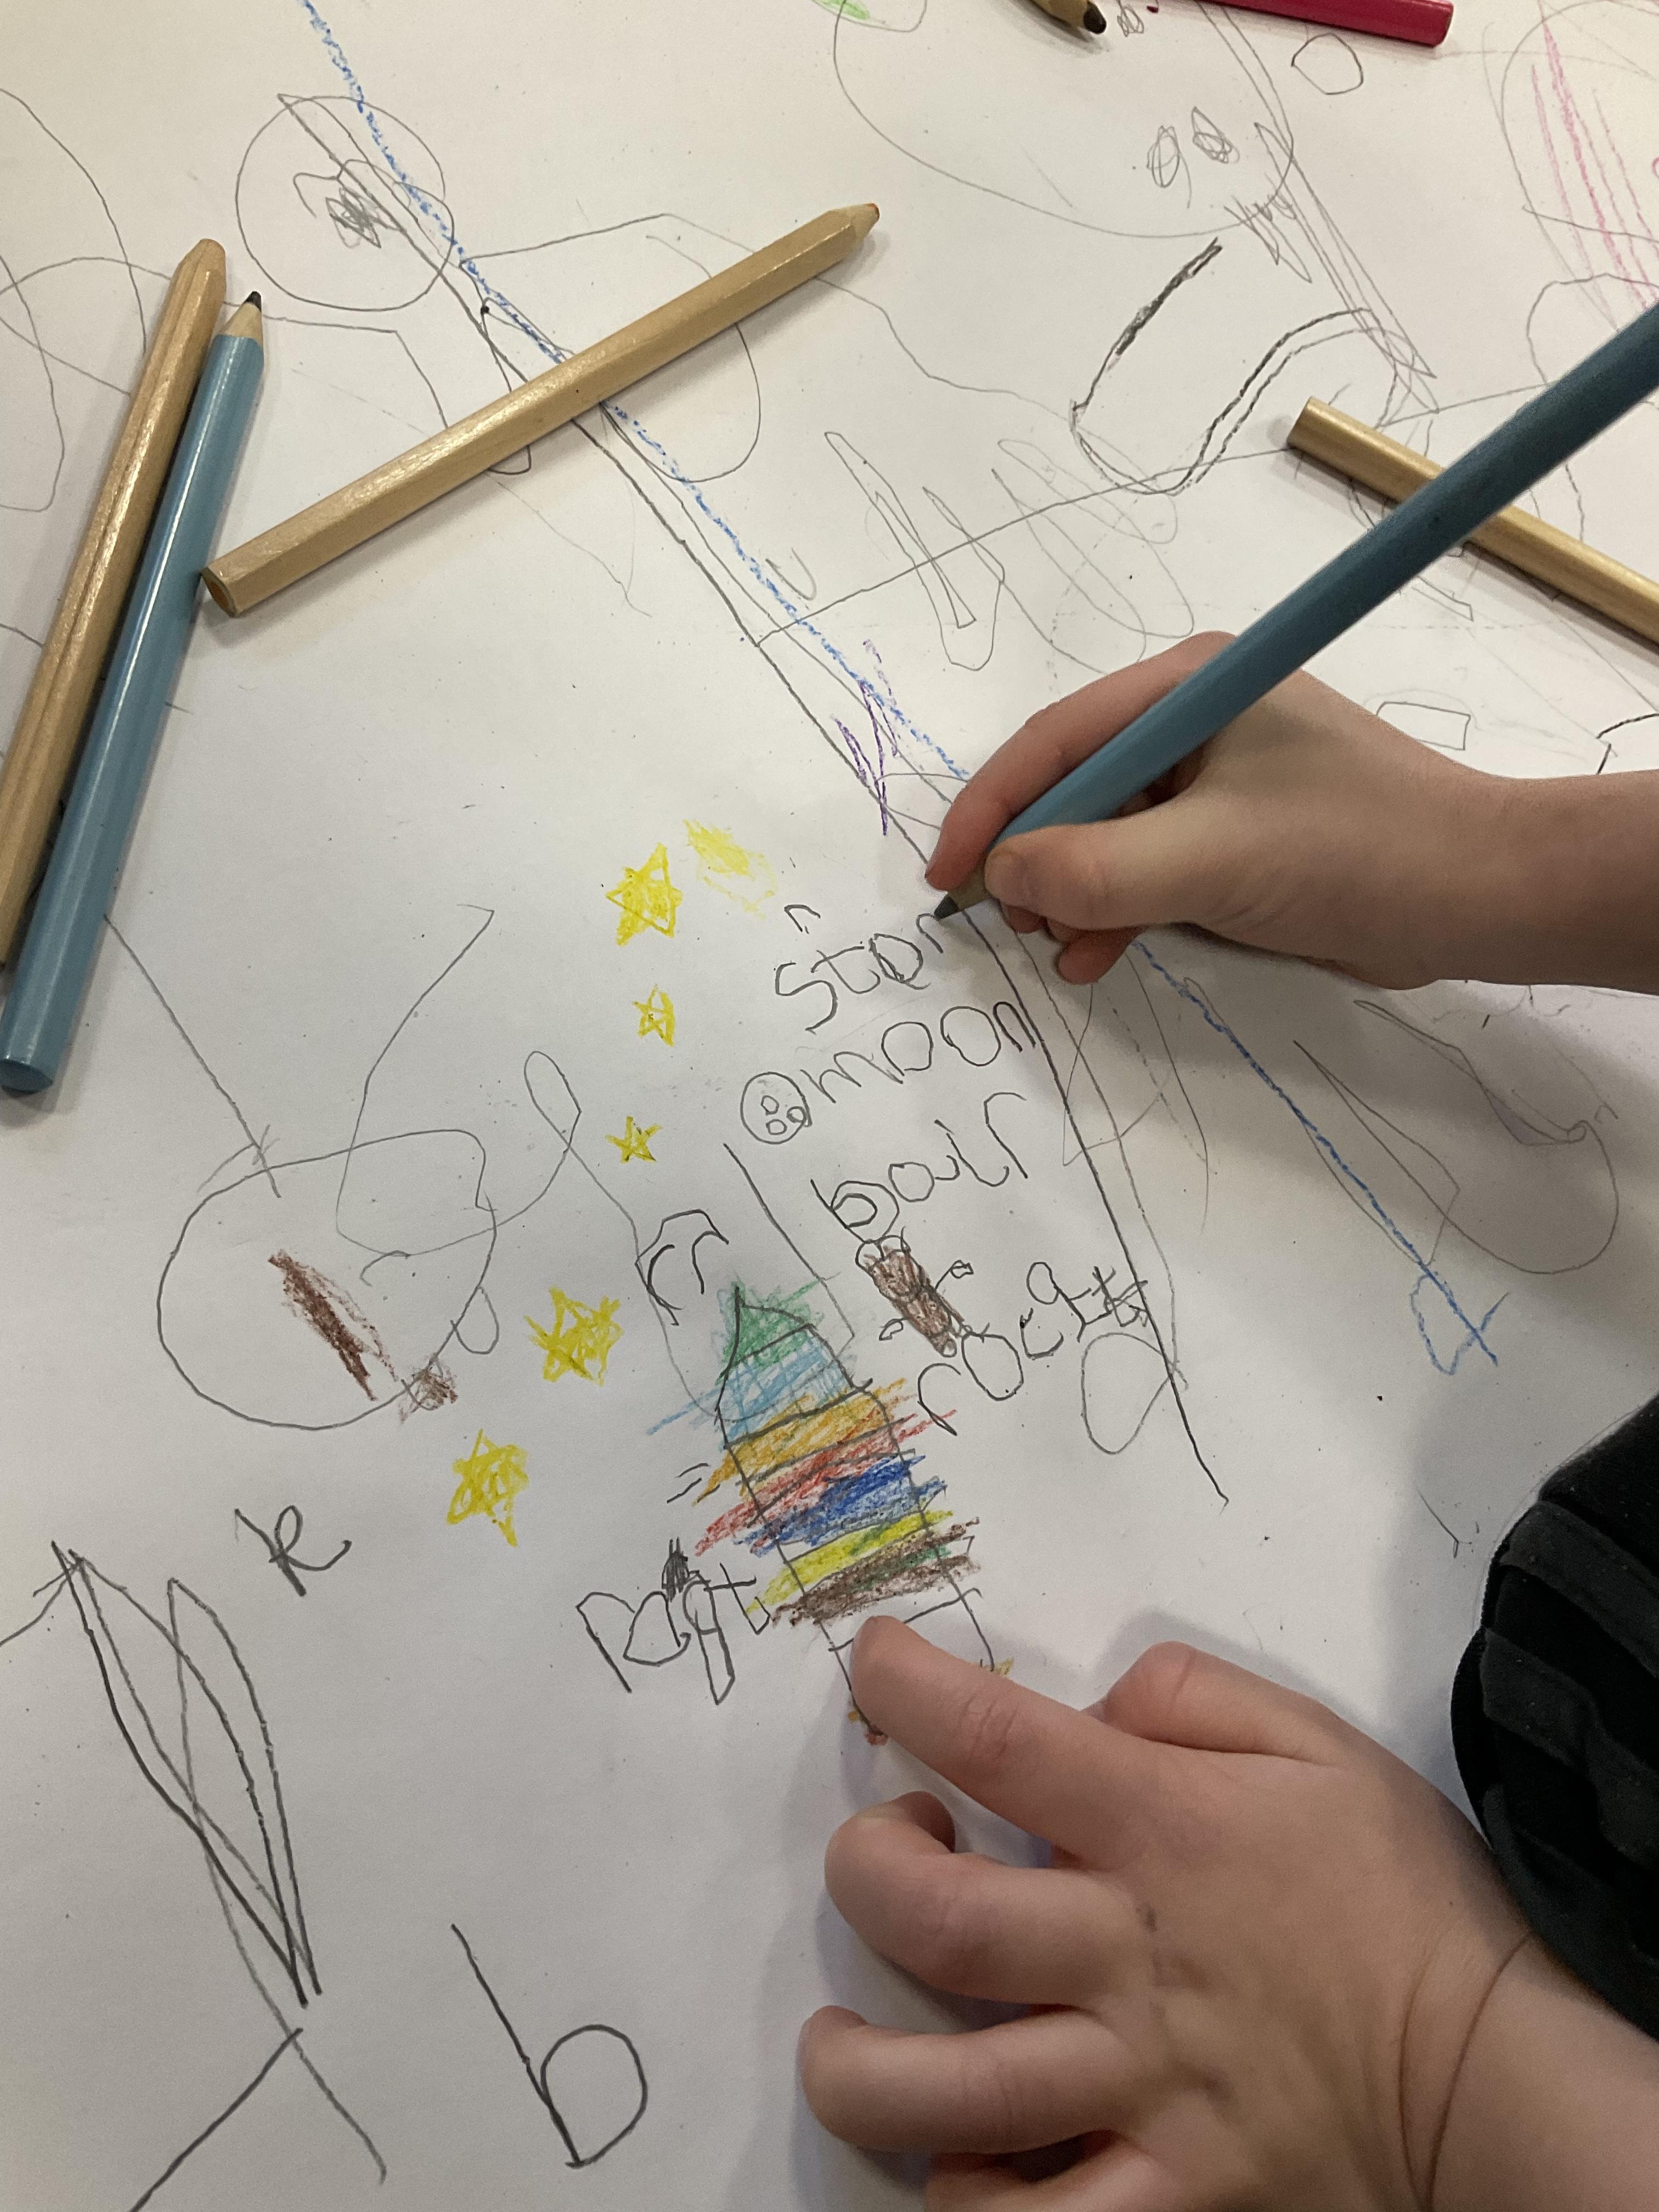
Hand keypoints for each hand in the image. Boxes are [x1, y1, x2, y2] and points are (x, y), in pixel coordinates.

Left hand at [800, 1618, 1534, 2209]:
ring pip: (945, 2097)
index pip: (998, 1740)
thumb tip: (1091, 1702)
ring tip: (843, 2032)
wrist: (1493, 2069)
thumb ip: (1190, 1695)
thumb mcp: (1318, 1744)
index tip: (871, 1662)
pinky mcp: (1168, 2197)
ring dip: (856, 2065)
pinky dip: (963, 2203)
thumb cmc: (1401, 1895)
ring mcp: (1137, 2091)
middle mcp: (1128, 1960)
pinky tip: (951, 2158)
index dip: (910, 1690)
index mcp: (1164, 1830)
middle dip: (865, 1870)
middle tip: (885, 1850)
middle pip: (936, 1920)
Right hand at [925, 637, 1516, 988]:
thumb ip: (1096, 869)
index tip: (947, 877)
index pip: (1057, 739)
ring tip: (1058, 949)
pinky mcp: (1238, 837)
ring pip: (1106, 835)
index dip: (991, 808)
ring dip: (1074, 895)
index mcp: (1189, 688)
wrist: (1481, 897)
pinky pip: (1149, 869)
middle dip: (1036, 857)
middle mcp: (1196, 721)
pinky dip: (1117, 911)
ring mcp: (1217, 780)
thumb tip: (1003, 876)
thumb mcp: (1210, 861)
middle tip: (1009, 923)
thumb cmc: (1356, 852)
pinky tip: (1094, 955)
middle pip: (1075, 786)